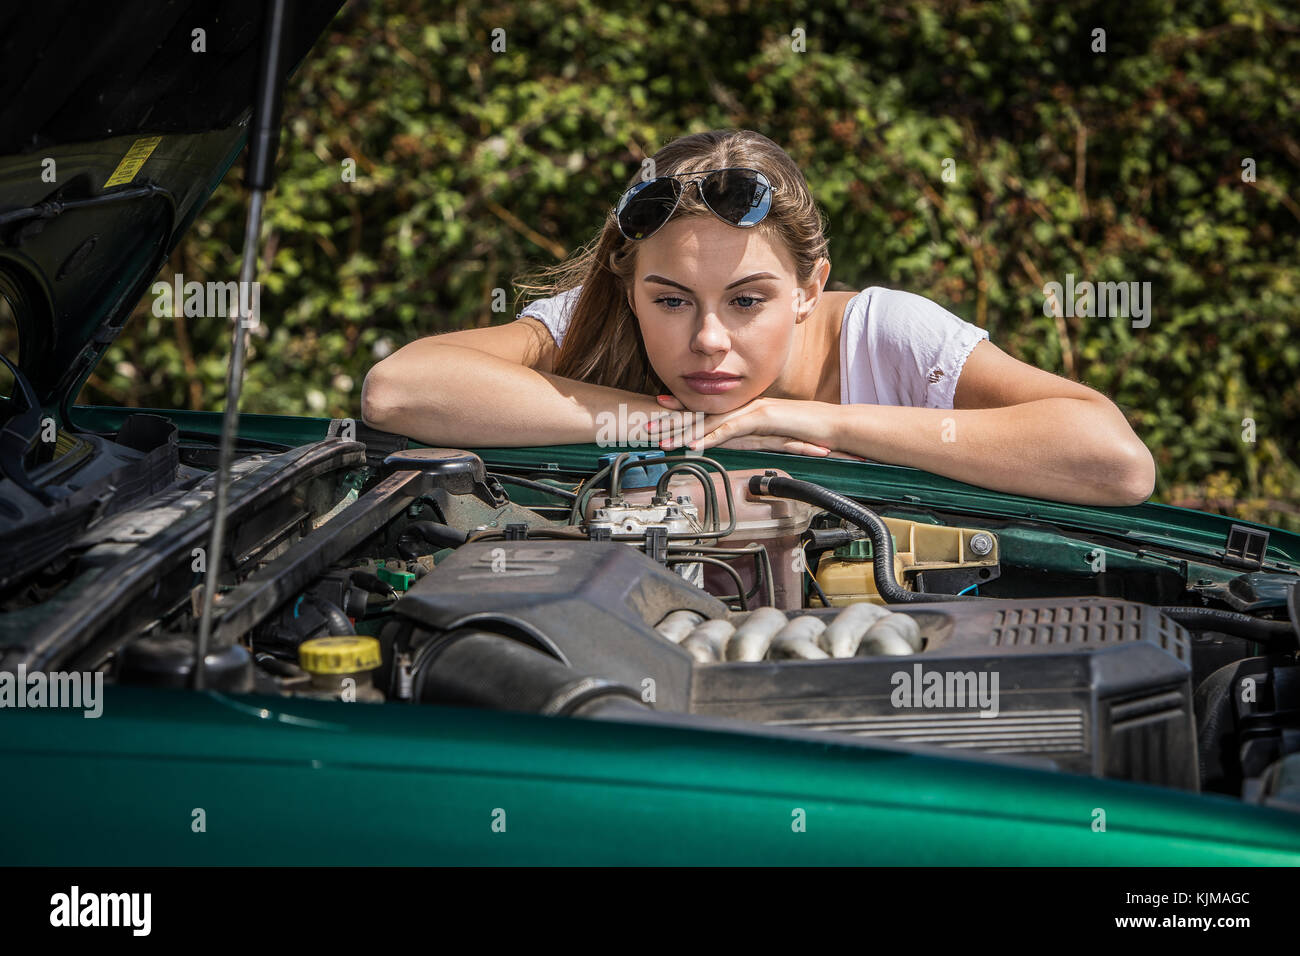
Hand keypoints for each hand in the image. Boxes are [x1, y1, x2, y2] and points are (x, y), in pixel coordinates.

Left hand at [649, 394, 865, 459]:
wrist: (831, 427)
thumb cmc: (806, 434)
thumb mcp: (773, 438)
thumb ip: (752, 439)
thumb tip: (732, 445)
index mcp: (744, 411)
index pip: (707, 411)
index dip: (681, 412)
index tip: (658, 412)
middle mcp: (743, 407)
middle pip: (701, 414)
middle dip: (672, 422)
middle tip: (646, 427)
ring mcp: (751, 410)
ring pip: (710, 421)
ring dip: (684, 432)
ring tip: (662, 441)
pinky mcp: (761, 419)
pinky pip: (731, 430)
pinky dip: (711, 437)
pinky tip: (695, 444)